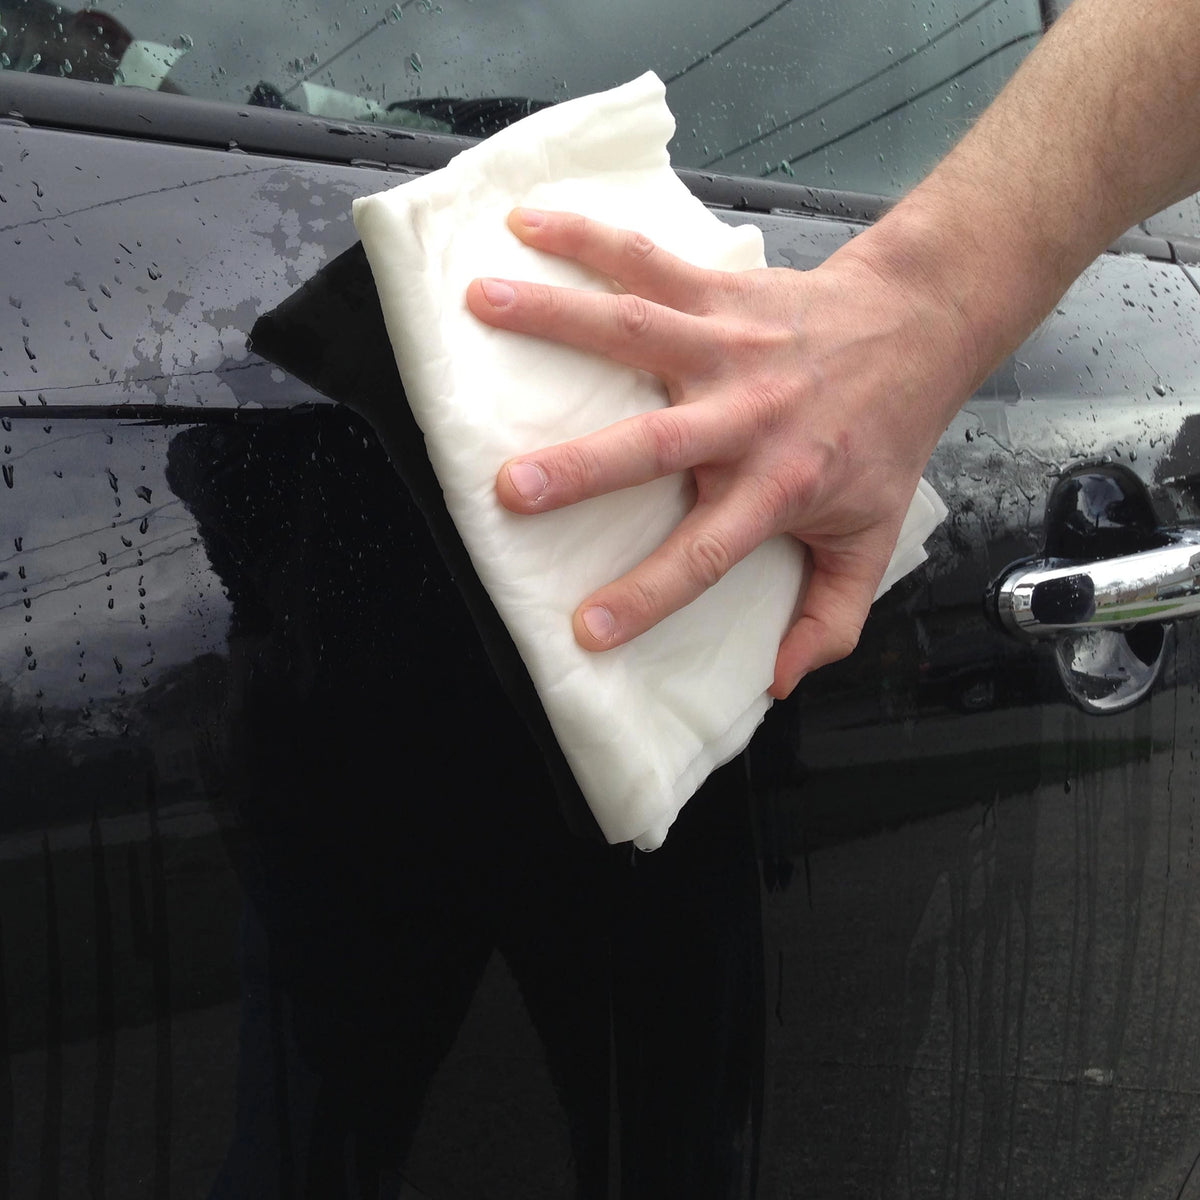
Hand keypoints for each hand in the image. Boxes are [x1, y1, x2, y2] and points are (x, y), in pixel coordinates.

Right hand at [466, 208, 973, 697]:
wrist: (915, 327)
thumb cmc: (882, 439)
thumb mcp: (870, 541)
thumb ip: (829, 618)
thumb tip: (778, 683)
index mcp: (777, 488)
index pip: (708, 555)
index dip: (649, 595)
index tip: (587, 631)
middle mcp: (746, 417)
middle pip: (657, 446)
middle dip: (583, 468)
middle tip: (512, 489)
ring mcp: (728, 346)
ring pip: (634, 331)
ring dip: (554, 316)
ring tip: (480, 304)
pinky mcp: (719, 293)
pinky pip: (648, 259)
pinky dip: (587, 237)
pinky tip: (527, 222)